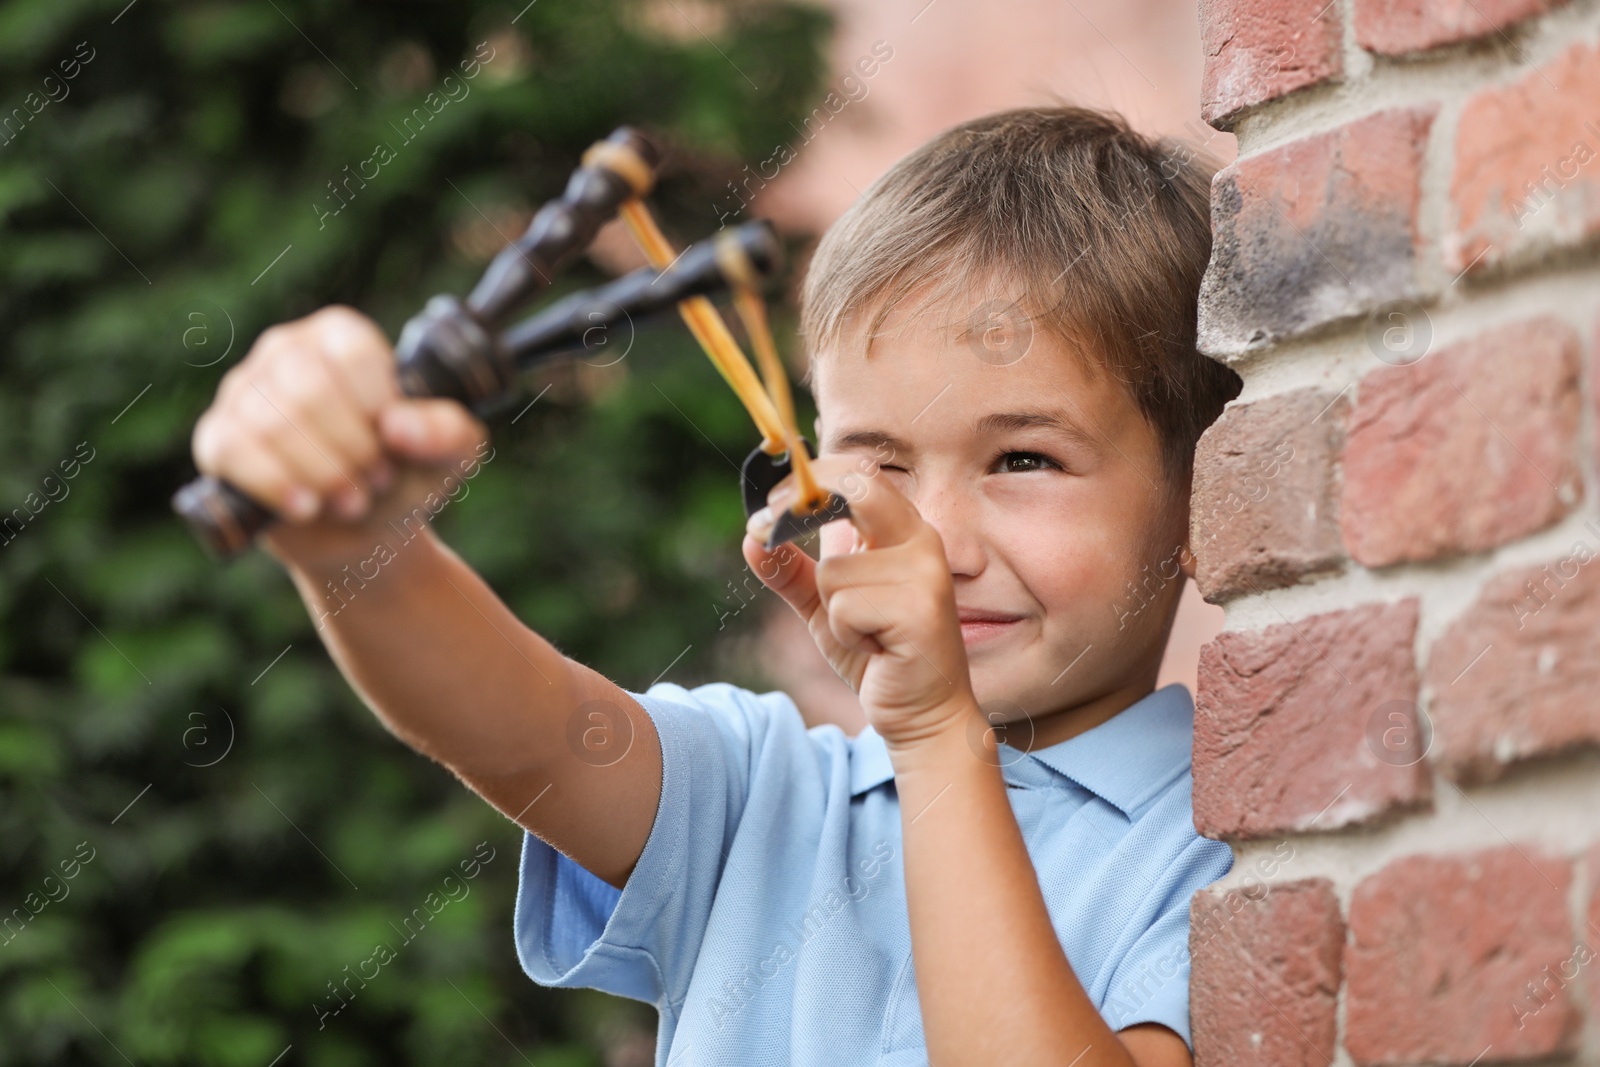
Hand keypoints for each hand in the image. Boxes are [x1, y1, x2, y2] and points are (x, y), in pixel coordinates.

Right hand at [190, 305, 487, 569]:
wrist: (364, 532)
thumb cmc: (406, 474)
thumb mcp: (450, 453)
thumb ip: (445, 432)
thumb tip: (397, 427)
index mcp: (340, 336)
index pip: (351, 353)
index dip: (377, 408)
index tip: (395, 448)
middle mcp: (285, 351)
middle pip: (308, 389)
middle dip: (351, 449)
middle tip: (377, 481)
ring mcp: (243, 392)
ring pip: (268, 423)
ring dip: (320, 473)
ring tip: (352, 502)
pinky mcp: (217, 437)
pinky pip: (231, 450)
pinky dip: (274, 484)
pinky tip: (305, 508)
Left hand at [743, 456, 975, 748]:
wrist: (924, 715)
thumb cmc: (878, 653)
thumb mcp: (825, 606)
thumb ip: (792, 570)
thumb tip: (751, 537)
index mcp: (903, 530)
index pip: (858, 474)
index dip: (806, 481)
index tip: (767, 507)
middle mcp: (921, 541)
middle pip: (856, 490)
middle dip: (801, 506)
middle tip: (766, 528)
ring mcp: (925, 573)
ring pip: (833, 569)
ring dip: (832, 610)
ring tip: (866, 632)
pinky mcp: (920, 610)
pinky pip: (844, 607)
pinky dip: (845, 634)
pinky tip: (877, 649)